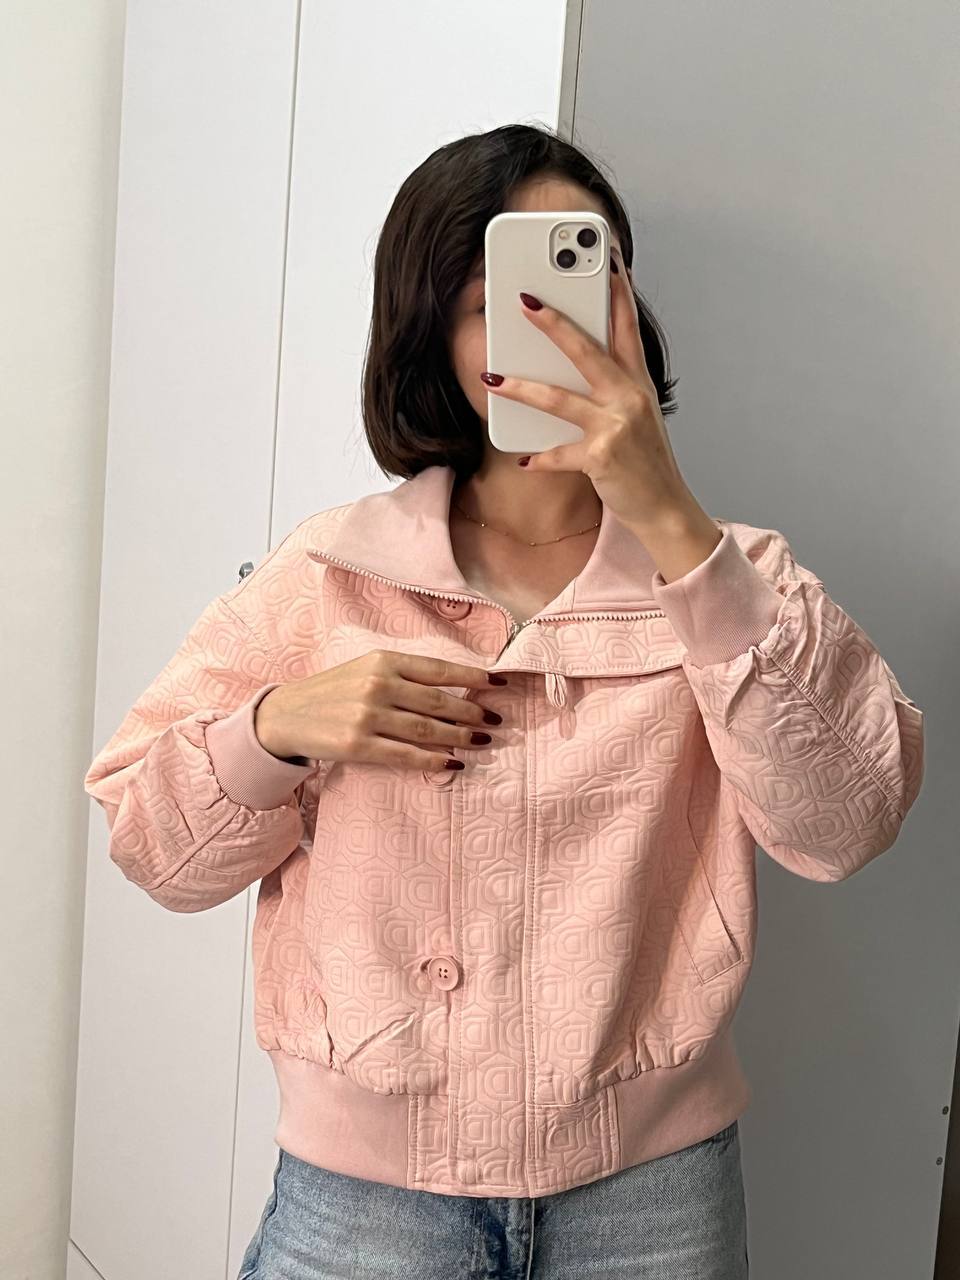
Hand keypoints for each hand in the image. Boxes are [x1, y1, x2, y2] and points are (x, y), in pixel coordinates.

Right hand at [254, 650, 506, 771]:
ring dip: (460, 737)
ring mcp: (368, 716)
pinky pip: (406, 755)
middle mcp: (378, 685)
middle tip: (496, 720)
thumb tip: (453, 689)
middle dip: (473, 711)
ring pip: (427, 729)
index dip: (473, 677)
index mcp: (384, 660)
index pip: (439, 668)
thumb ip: (404, 676)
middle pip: (439, 701)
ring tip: (482, 741)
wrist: (286, 715)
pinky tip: (453, 763)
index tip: (499, 685)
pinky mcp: (358, 745)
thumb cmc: (334, 691)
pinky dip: (433, 760)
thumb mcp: (366, 669)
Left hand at [480, 249, 698, 530]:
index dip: (617, 291)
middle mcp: (629, 397)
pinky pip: (559, 454)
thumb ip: (612, 387)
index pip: (626, 327)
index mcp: (638, 382)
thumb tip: (570, 364)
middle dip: (554, 323)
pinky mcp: (602, 457)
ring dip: (521, 387)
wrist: (665, 508)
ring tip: (491, 376)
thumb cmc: (645, 461)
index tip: (606, 259)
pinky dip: (539, 458)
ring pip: (559, 399)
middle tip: (524, 299)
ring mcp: (616, 426)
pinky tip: (524, 459)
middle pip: (586, 350)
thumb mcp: (636, 416)